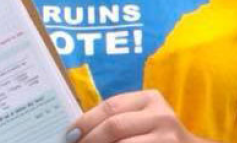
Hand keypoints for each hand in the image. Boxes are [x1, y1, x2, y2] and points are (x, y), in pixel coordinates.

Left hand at [67, 90, 204, 142]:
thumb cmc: (156, 133)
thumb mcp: (142, 117)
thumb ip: (117, 118)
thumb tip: (77, 130)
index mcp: (150, 98)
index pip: (110, 106)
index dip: (86, 120)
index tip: (69, 134)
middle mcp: (161, 115)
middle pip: (115, 126)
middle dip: (90, 139)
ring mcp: (167, 138)